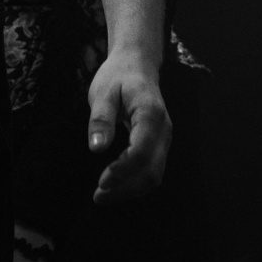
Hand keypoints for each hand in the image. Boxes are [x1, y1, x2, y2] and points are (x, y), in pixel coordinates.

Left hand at [87, 48, 169, 203]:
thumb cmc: (118, 76)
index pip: (141, 152)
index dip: (122, 171)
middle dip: (125, 188)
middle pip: (151, 170)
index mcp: (150, 114)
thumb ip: (100, 119)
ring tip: (104, 195)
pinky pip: (152, 169)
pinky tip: (115, 185)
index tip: (101, 181)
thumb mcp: (102, 92)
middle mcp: (163, 129)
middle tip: (98, 196)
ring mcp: (164, 138)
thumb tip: (96, 148)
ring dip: (130, 190)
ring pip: (154, 175)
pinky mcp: (160, 144)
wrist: (138, 65)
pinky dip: (135, 182)